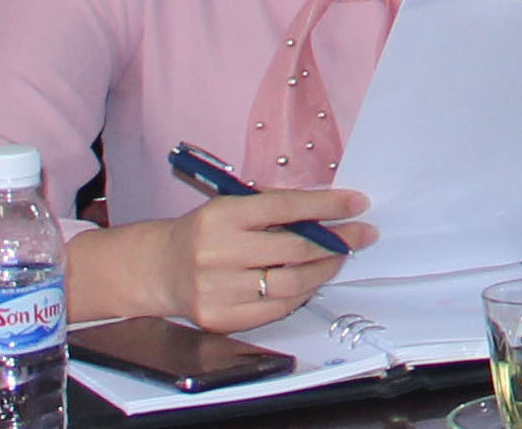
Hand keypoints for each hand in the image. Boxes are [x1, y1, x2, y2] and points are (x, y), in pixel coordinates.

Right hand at [94, 190, 371, 331]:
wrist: (159, 269)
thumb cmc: (207, 233)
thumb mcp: (233, 207)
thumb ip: (276, 208)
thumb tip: (334, 210)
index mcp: (222, 216)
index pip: (286, 207)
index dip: (328, 206)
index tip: (358, 204)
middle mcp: (217, 252)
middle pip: (295, 249)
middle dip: (338, 241)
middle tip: (362, 235)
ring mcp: (217, 289)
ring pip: (291, 284)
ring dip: (324, 270)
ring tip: (337, 259)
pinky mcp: (220, 318)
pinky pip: (276, 309)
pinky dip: (301, 294)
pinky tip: (309, 281)